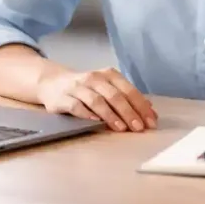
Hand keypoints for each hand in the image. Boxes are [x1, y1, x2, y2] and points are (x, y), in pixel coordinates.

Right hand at [35, 65, 157, 131]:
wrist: (53, 82)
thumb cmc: (86, 88)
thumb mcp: (107, 88)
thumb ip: (127, 98)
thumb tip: (150, 110)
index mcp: (108, 75)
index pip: (128, 90)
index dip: (141, 106)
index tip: (151, 121)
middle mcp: (94, 78)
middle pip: (114, 95)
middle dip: (129, 112)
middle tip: (138, 128)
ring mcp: (78, 87)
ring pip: (97, 100)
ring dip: (111, 115)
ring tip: (121, 128)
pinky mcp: (63, 98)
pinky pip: (77, 106)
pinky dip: (87, 114)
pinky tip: (96, 123)